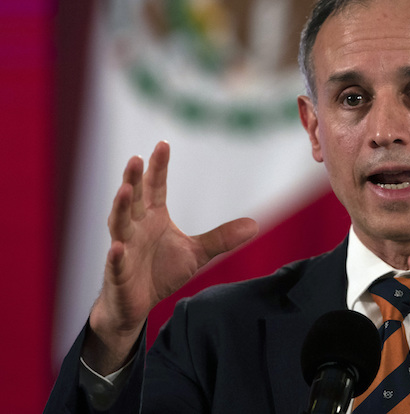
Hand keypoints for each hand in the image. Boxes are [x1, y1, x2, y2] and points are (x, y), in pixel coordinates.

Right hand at [83, 141, 258, 373]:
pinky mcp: (118, 274)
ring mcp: (124, 249)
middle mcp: (135, 228)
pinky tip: (117, 248)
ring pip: (118, 224)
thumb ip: (221, 238)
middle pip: (133, 199)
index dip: (158, 167)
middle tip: (136, 158)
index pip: (155, 187)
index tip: (163, 144)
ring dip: (120, 207)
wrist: (135, 304)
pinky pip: (116, 263)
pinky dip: (116, 255)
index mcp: (152, 218)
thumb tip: (255, 225)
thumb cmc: (160, 272)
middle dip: (134, 179)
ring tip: (124, 189)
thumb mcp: (197, 253)